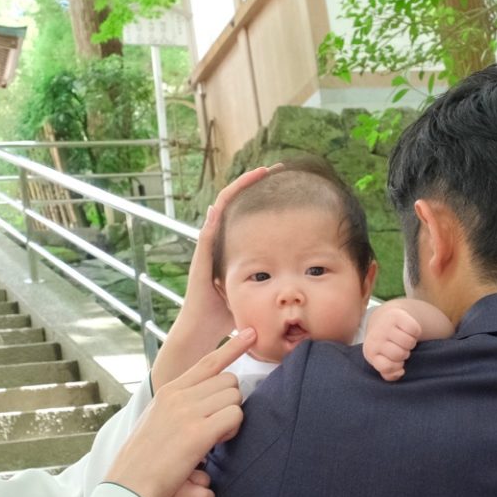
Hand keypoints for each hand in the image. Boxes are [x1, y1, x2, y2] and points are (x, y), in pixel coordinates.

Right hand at [106, 328, 255, 496]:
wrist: (130, 484)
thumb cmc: (145, 459)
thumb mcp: (158, 420)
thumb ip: (180, 404)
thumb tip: (207, 398)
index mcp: (169, 390)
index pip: (208, 361)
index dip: (232, 347)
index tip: (251, 334)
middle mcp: (178, 395)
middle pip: (228, 381)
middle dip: (231, 401)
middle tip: (219, 425)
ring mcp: (187, 412)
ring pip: (234, 398)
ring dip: (233, 417)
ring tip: (216, 437)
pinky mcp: (197, 432)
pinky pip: (234, 416)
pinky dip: (233, 429)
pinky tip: (218, 442)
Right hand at [152, 166, 280, 385]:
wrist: (204, 327)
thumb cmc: (228, 312)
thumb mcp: (253, 288)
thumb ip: (268, 278)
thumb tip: (297, 275)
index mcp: (230, 245)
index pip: (244, 212)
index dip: (258, 195)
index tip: (279, 182)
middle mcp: (218, 241)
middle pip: (233, 204)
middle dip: (249, 183)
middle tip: (271, 168)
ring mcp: (207, 248)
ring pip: (220, 210)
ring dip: (235, 191)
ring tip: (253, 175)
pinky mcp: (200, 259)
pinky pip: (207, 234)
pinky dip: (214, 218)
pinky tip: (223, 204)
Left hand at [363, 304, 423, 381]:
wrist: (384, 320)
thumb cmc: (385, 345)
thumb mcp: (383, 360)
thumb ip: (389, 372)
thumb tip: (400, 373)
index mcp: (370, 352)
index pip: (387, 366)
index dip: (397, 367)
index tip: (397, 362)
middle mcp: (375, 338)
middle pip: (400, 354)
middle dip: (404, 354)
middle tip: (401, 349)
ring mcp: (385, 326)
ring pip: (408, 342)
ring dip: (411, 343)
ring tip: (404, 341)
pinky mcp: (396, 316)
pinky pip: (414, 330)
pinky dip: (416, 332)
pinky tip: (408, 331)